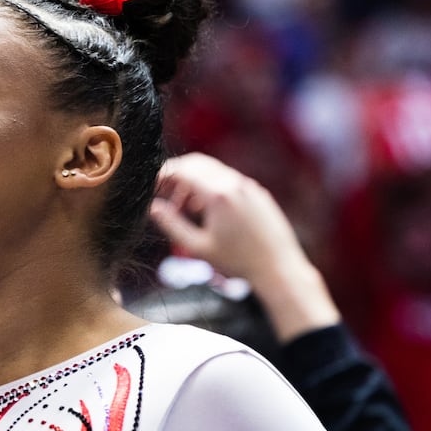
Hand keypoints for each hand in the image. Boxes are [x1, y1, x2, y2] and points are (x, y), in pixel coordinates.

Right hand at [150, 153, 338, 341]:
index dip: (163, 175)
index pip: (182, 170)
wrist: (278, 267)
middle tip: (165, 194)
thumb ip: (172, 225)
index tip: (152, 186)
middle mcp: (234, 183)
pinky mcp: (258, 193)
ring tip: (185, 208)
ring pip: (213, 171)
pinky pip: (229, 180)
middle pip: (197, 163)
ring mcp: (248, 186)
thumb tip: (153, 207)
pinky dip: (212, 187)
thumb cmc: (237, 261)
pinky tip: (208, 211)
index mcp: (218, 194)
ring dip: (194, 182)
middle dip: (178, 175)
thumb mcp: (198, 247)